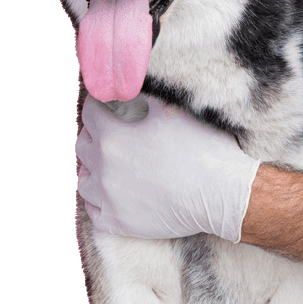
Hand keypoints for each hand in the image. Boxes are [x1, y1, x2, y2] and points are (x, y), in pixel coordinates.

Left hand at [76, 95, 259, 241]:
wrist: (219, 194)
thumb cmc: (201, 148)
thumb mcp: (173, 110)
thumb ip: (147, 93)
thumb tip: (134, 80)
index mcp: (114, 138)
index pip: (91, 113)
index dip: (99, 104)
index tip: (107, 102)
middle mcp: (104, 169)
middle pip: (82, 145)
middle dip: (94, 133)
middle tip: (111, 129)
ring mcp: (109, 199)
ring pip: (84, 180)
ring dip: (93, 167)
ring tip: (108, 162)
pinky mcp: (119, 223)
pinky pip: (93, 211)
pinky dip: (98, 199)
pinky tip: (110, 192)